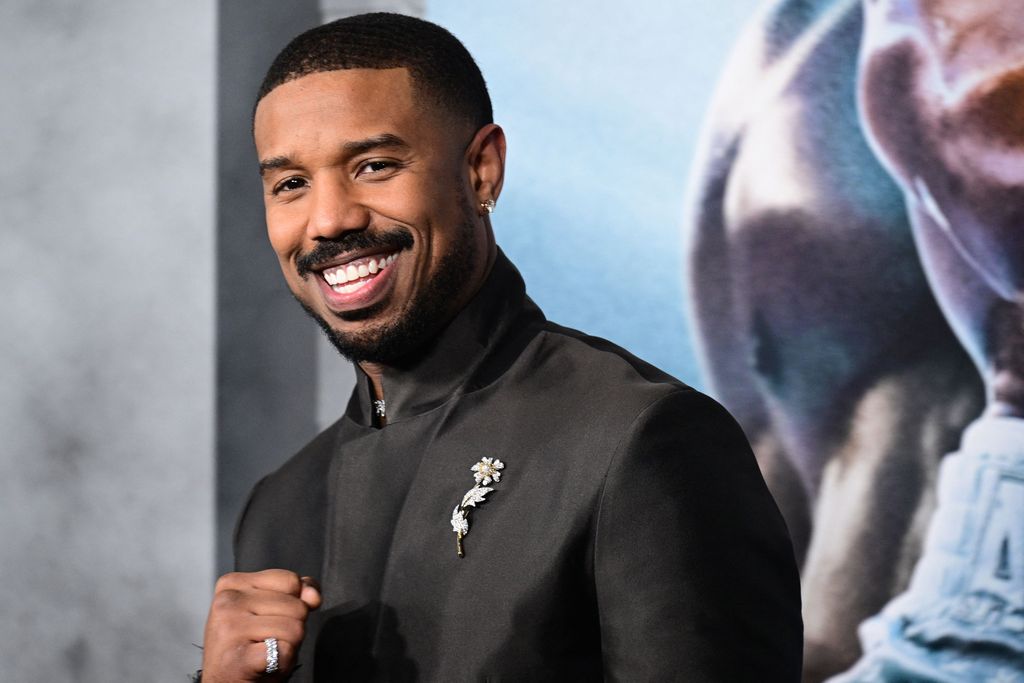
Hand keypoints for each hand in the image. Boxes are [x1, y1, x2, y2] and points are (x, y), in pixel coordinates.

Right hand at [201, 569, 321, 681]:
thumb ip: (296, 592)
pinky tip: (264, 665)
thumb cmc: (251, 645)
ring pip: (295, 629)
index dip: (292, 602)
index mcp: (232, 583)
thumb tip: (313, 596)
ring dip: (288, 646)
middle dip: (291, 626)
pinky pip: (284, 651)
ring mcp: (229, 629)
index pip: (290, 580)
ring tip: (264, 652)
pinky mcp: (237, 658)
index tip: (267, 619)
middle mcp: (227, 601)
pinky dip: (283, 662)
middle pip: (296, 606)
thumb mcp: (272, 609)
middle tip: (266, 640)